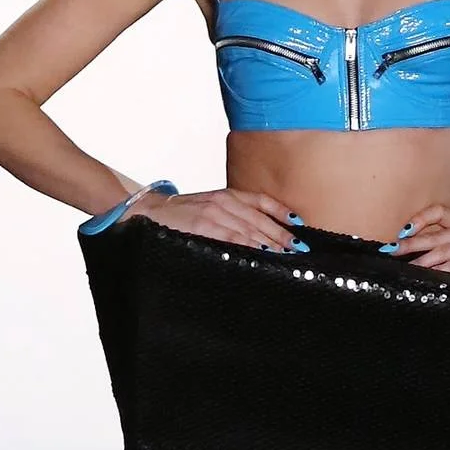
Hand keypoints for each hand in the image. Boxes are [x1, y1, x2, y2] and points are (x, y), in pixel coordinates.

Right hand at [123, 185, 297, 250]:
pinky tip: (262, 253)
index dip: (281, 212)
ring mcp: (214, 214)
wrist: (149, 211)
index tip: (298, 224)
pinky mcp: (203, 227)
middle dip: (282, 234)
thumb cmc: (180, 214)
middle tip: (300, 247)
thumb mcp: (209, 207)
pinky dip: (249, 246)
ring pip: (250, 230)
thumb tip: (257, 234)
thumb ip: (231, 216)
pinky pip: (232, 238)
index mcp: (227, 195)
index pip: (261, 201)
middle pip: (260, 219)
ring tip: (287, 254)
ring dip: (271, 243)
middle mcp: (224, 201)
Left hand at [388, 204, 449, 284]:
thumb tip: (419, 250)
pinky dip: (441, 269)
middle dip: (409, 243)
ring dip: (421, 260)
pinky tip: (429, 275)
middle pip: (435, 234)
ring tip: (405, 267)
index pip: (440, 211)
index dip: (419, 218)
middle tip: (390, 250)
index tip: (401, 231)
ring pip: (444, 250)